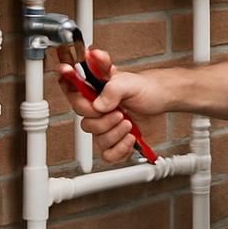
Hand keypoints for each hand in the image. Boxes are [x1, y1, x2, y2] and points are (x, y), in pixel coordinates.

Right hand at [56, 47, 161, 163]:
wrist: (162, 100)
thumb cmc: (146, 88)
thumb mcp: (130, 83)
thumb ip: (113, 89)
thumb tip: (98, 105)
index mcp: (96, 90)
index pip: (71, 86)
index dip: (65, 81)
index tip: (66, 74)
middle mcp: (97, 108)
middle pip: (83, 120)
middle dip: (102, 119)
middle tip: (119, 112)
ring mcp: (105, 125)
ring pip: (96, 138)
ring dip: (114, 132)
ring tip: (128, 122)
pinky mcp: (114, 140)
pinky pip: (107, 154)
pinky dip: (119, 148)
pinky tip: (129, 137)